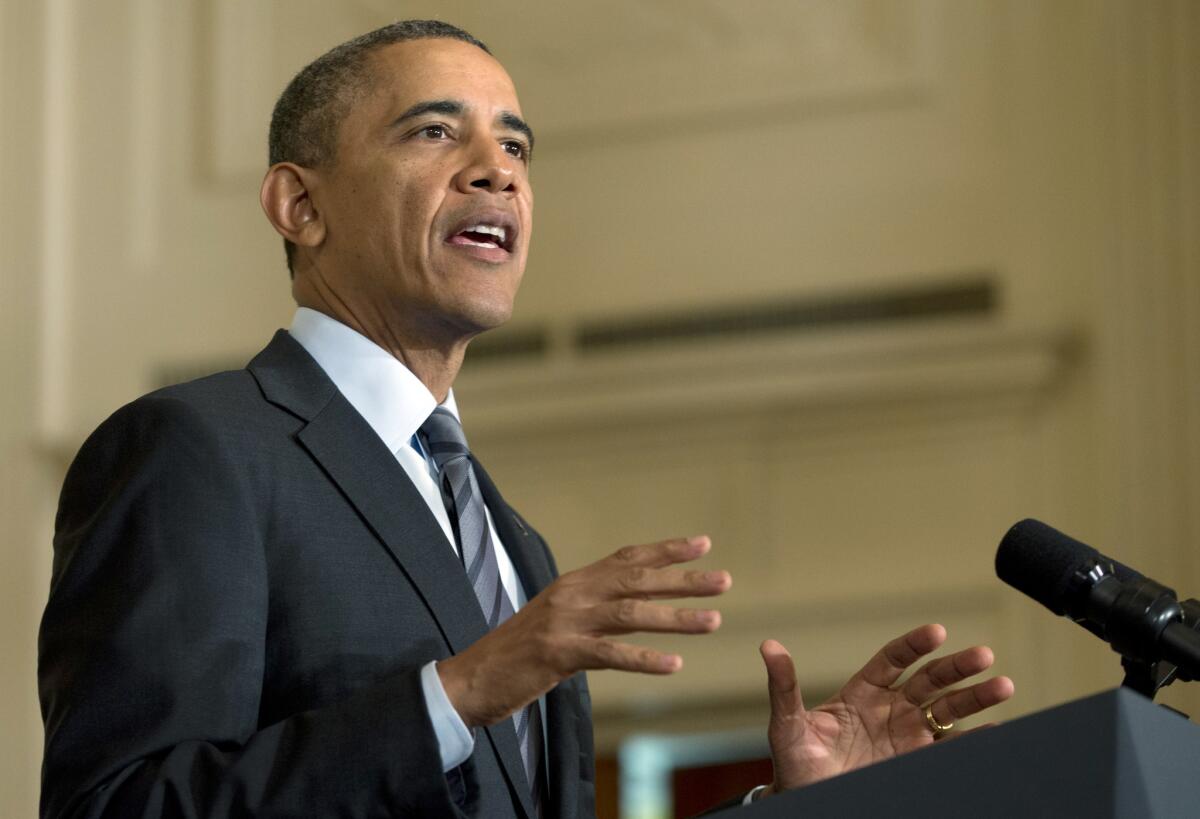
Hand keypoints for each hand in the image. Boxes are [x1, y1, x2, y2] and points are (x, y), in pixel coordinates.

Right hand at [438, 535, 730, 727]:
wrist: (469, 677)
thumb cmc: (518, 653)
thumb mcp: (558, 621)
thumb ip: (594, 610)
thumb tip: (637, 606)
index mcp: (573, 583)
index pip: (627, 558)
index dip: (666, 550)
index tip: (703, 544)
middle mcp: (571, 594)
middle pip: (636, 580)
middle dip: (683, 580)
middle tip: (724, 581)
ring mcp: (564, 622)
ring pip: (630, 613)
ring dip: (675, 617)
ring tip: (712, 621)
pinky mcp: (557, 654)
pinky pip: (609, 654)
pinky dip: (644, 658)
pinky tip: (673, 664)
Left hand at [758, 624, 1013, 796]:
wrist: (808, 800)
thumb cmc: (796, 762)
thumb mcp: (786, 725)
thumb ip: (784, 686)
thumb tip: (768, 647)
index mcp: (862, 692)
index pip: (893, 659)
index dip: (914, 645)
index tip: (936, 632)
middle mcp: (891, 708)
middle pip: (930, 680)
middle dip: (957, 668)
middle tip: (984, 656)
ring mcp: (908, 735)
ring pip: (947, 710)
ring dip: (975, 697)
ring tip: (1003, 686)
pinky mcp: (917, 761)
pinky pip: (950, 748)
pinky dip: (973, 739)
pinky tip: (995, 730)